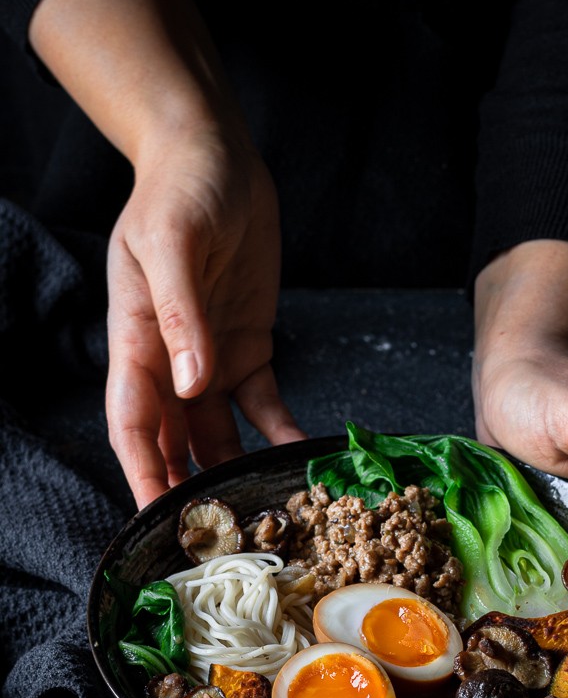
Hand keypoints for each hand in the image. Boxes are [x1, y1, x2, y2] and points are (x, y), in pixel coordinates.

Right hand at [106, 129, 305, 508]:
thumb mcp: (173, 243)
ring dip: (236, 472)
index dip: (142, 472)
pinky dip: (281, 433)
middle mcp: (170, 361)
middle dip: (188, 490)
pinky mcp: (249, 348)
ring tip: (263, 512)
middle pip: (173, 442)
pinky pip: (264, 405)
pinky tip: (303, 457)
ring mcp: (209, 359)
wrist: (216, 158)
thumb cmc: (181, 190)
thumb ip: (181, 313)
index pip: (132, 423)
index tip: (158, 519)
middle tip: (214, 539)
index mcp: (138, 340)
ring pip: (218, 435)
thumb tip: (190, 382)